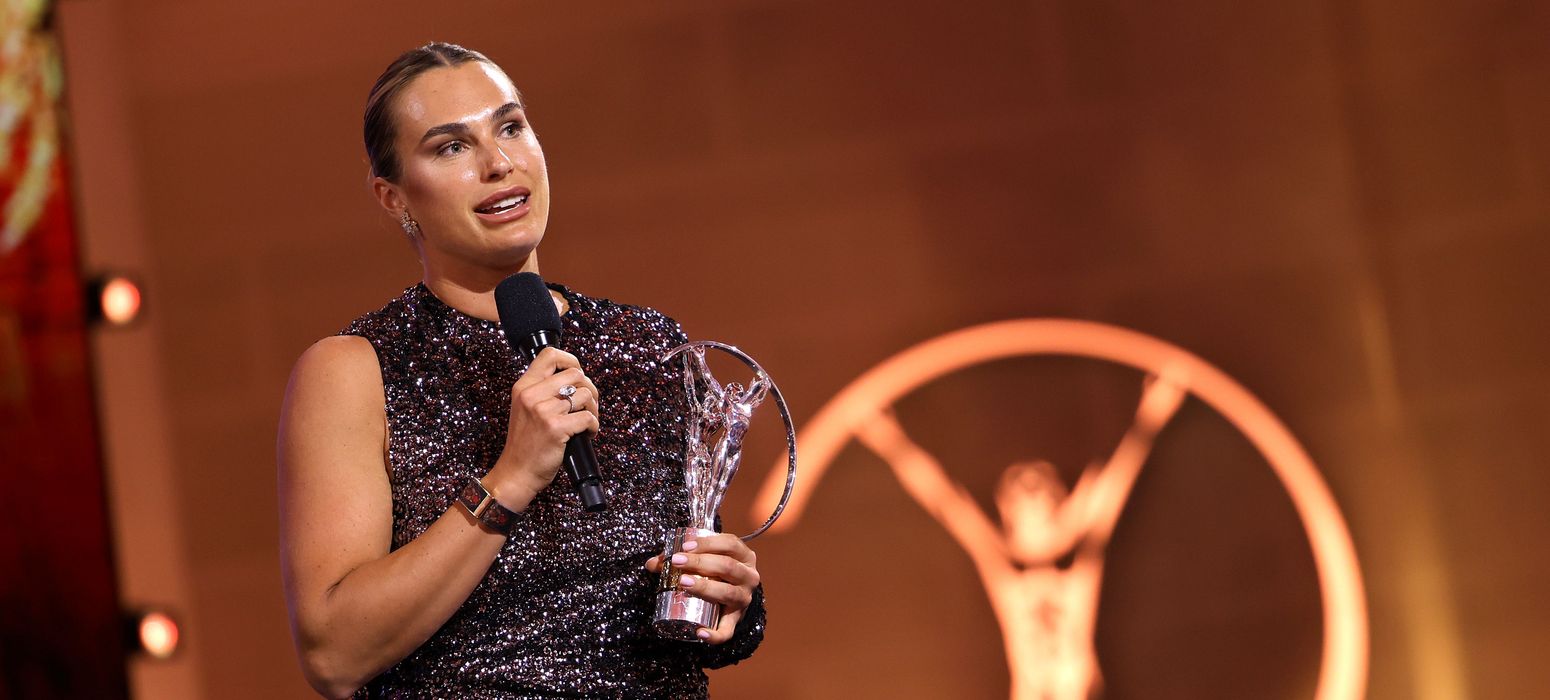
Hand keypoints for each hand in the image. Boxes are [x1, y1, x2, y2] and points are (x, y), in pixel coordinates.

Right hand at [485, 347, 599, 507]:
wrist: (517, 472)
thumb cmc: (525, 444)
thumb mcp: (525, 408)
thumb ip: (543, 390)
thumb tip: (574, 378)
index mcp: (524, 386)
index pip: (550, 354)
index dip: (571, 360)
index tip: (578, 375)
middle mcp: (531, 394)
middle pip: (576, 374)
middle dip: (589, 389)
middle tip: (587, 405)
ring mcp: (543, 411)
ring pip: (585, 395)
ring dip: (593, 409)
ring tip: (586, 421)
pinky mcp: (555, 428)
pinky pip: (588, 418)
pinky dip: (593, 426)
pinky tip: (587, 433)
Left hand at [645, 532, 759, 643]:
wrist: (734, 596)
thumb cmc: (717, 572)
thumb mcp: (707, 559)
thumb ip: (681, 558)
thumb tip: (652, 563)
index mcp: (745, 556)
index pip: (730, 544)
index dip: (708, 543)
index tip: (684, 547)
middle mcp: (749, 577)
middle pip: (727, 566)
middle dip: (700, 562)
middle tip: (676, 562)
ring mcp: (744, 599)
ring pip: (728, 593)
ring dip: (705, 587)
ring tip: (683, 582)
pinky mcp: (736, 620)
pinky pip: (727, 630)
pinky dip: (714, 634)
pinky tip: (700, 632)